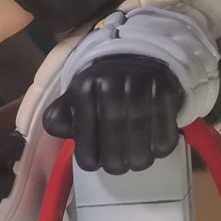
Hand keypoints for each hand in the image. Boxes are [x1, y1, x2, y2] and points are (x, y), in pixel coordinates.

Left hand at [42, 54, 183, 173]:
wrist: (137, 56)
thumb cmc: (102, 86)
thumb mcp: (75, 98)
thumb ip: (61, 117)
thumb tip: (56, 128)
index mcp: (83, 90)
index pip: (85, 145)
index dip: (90, 160)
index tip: (96, 160)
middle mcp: (110, 88)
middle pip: (114, 152)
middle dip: (116, 164)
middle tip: (120, 163)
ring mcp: (139, 91)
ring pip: (140, 150)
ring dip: (139, 161)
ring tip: (136, 158)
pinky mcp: (164, 93)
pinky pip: (164, 138)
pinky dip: (161, 149)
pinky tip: (154, 145)